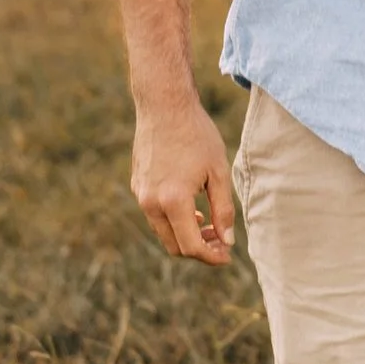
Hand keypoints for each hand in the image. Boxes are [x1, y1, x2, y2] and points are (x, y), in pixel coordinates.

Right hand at [132, 95, 235, 263]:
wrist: (164, 106)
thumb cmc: (197, 135)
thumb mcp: (218, 172)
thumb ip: (224, 210)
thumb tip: (227, 241)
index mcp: (173, 201)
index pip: (191, 246)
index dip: (211, 256)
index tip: (227, 256)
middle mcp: (151, 203)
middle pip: (174, 246)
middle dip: (198, 249)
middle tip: (220, 241)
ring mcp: (140, 195)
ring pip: (162, 232)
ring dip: (185, 235)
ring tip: (208, 223)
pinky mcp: (137, 186)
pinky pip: (154, 215)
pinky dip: (173, 220)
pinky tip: (192, 208)